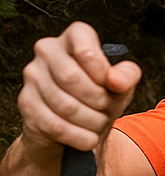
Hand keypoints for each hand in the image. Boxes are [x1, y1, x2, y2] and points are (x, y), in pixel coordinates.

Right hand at [19, 22, 141, 153]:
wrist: (73, 125)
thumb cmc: (98, 96)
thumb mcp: (120, 86)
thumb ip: (127, 76)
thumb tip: (116, 80)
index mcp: (73, 38)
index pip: (84, 47)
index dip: (102, 71)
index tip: (110, 84)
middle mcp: (47, 51)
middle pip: (72, 79)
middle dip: (99, 102)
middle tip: (107, 109)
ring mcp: (33, 77)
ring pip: (66, 106)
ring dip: (93, 122)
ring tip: (99, 123)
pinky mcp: (26, 103)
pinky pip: (57, 126)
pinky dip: (81, 137)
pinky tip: (88, 136)